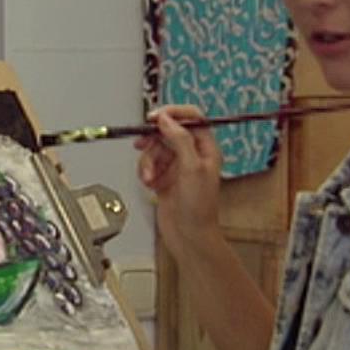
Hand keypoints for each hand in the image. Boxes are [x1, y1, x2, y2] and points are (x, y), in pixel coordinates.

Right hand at [133, 105, 221, 254]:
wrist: (188, 235)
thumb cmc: (198, 208)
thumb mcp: (191, 168)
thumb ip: (180, 139)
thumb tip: (167, 119)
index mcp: (206, 148)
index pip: (191, 118)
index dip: (173, 114)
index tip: (155, 117)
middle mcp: (192, 154)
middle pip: (168, 132)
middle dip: (154, 141)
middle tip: (143, 144)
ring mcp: (176, 166)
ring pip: (155, 149)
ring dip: (148, 161)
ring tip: (149, 176)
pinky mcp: (163, 177)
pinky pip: (149, 164)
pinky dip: (145, 172)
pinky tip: (149, 183)